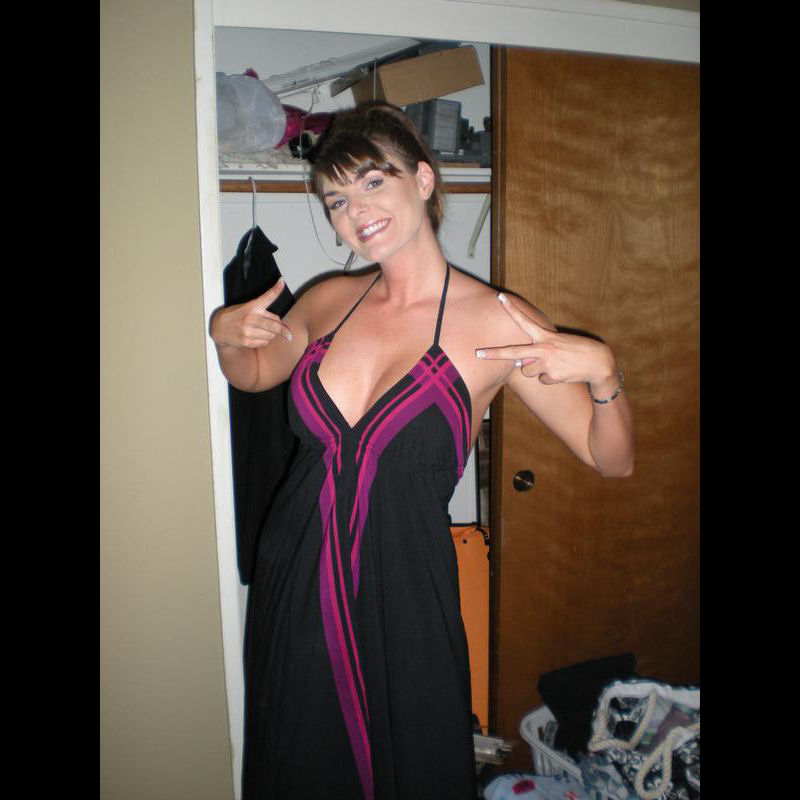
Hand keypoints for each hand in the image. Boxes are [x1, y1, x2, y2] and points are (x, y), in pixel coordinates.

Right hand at [210, 278, 292, 348]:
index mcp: (251, 307)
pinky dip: (264, 341)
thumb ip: (261, 311)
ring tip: (264, 331)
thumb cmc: (235, 316)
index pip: (267, 297)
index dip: (276, 289)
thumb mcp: (245, 308)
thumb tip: (278, 320)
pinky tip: (257, 337)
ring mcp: (248, 330)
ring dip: (272, 334)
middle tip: (288, 333)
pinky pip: (264, 342)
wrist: (218, 328)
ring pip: (271, 335)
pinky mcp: (246, 341)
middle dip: (283, 330)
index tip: (282, 281)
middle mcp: (251, 318)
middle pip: (275, 325)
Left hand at [476, 293, 617, 390]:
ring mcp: (547, 364)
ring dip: (535, 371)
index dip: (512, 309)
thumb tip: (520, 365)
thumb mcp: (558, 343)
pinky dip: (548, 379)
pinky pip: (541, 381)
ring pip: (527, 372)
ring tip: (553, 365)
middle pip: (513, 353)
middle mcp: (543, 349)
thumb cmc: (577, 351)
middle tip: (478, 353)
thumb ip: (537, 351)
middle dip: (494, 354)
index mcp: (545, 337)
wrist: (598, 364)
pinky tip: (561, 373)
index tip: (500, 298)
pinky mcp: (552, 377)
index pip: (525, 320)